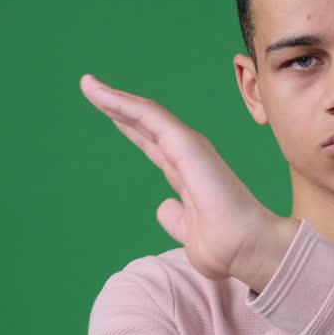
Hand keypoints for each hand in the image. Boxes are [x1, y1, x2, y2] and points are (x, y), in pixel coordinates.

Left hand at [79, 73, 289, 281]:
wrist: (245, 250)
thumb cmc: (225, 246)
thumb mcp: (189, 233)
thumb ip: (175, 218)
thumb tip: (163, 206)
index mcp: (187, 175)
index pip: (152, 144)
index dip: (129, 128)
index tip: (106, 114)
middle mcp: (188, 156)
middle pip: (145, 125)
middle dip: (117, 107)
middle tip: (90, 87)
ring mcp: (189, 148)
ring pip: (146, 115)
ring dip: (116, 99)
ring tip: (88, 85)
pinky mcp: (187, 144)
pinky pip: (151, 118)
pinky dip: (125, 105)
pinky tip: (103, 96)